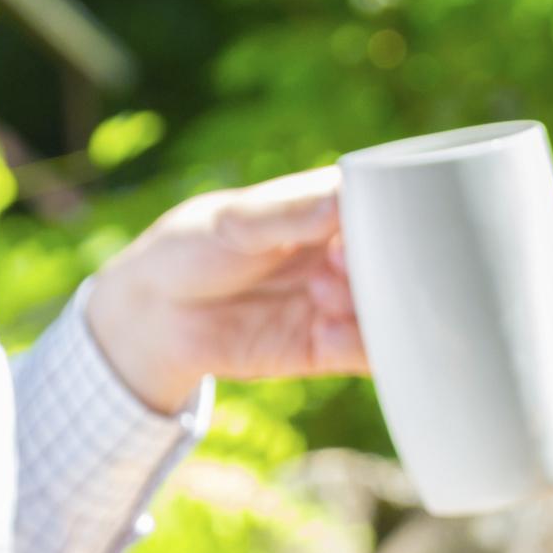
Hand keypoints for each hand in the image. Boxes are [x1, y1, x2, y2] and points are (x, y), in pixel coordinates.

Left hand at [84, 166, 363, 413]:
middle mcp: (348, 257)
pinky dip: (361, 347)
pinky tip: (328, 335)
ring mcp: (342, 303)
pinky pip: (367, 354)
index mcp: (333, 211)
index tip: (359, 224)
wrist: (154, 315)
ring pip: (391, 310)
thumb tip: (345, 198)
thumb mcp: (235, 220)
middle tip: (334, 266)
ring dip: (372, 309)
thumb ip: (291, 213)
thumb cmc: (193, 248)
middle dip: (380, 268)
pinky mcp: (329, 348)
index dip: (385, 217)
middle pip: (398, 263)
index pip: (386, 208)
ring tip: (324, 300)